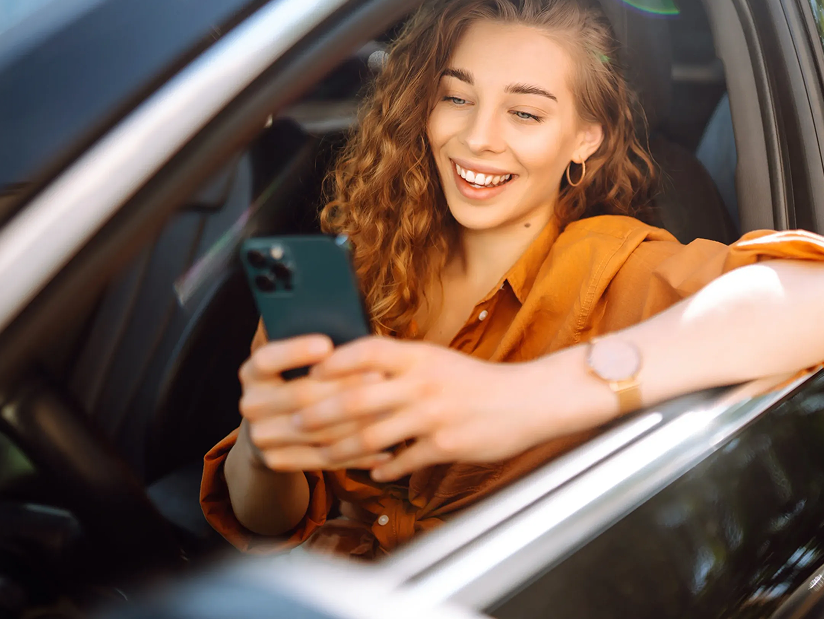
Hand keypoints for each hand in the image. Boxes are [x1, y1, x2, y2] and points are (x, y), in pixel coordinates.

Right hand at [237, 335, 392, 471]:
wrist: (271, 432)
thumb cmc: (296, 385)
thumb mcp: (293, 367)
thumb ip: (316, 357)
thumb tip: (353, 336)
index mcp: (252, 373)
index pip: (267, 359)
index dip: (294, 351)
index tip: (326, 343)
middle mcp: (250, 404)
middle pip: (299, 394)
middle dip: (344, 386)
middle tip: (380, 377)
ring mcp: (260, 436)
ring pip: (317, 430)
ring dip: (357, 423)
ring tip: (390, 411)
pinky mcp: (276, 461)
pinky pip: (323, 459)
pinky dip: (357, 456)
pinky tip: (384, 450)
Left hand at [297, 337, 616, 480]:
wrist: (529, 401)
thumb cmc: (478, 382)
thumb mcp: (438, 361)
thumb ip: (401, 364)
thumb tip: (355, 367)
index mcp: (420, 356)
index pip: (368, 350)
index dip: (335, 360)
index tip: (308, 371)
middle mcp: (423, 383)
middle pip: (358, 399)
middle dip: (320, 413)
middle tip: (294, 421)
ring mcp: (433, 416)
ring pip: (372, 437)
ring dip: (340, 449)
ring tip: (321, 454)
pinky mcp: (445, 446)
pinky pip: (402, 461)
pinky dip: (384, 470)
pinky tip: (372, 474)